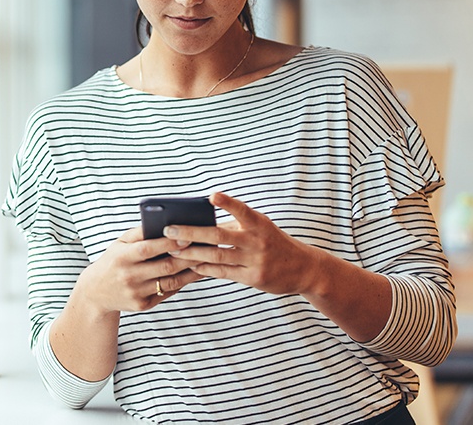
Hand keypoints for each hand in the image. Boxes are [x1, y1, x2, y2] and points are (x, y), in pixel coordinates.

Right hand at [78, 226, 203, 313]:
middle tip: (208, 247)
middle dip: (189, 256)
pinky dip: (184, 282)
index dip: (169, 243)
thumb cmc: (113, 260)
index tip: (188, 235)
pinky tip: (196, 273)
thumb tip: (165, 220)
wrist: (95, 292)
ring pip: (171, 282)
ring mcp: (137, 293)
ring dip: (192, 271)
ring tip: (208, 260)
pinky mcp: (143, 306)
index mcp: (123, 257)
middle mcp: (129, 276)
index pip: (149, 248)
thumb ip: (141, 232)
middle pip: (165, 266)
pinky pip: (168, 292)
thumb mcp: (120, 243)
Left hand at [166, 192, 319, 294]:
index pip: (242, 210)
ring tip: (173, 249)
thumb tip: (204, 222)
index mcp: (259, 223)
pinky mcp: (253, 278)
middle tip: (169, 229)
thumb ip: (237, 224)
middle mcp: (257, 241)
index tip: (212, 196)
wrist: (303, 268)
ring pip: (217, 256)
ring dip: (192, 253)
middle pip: (219, 235)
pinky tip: (191, 264)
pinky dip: (205, 268)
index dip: (227, 202)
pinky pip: (223, 272)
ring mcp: (255, 260)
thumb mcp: (262, 227)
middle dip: (192, 232)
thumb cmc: (274, 242)